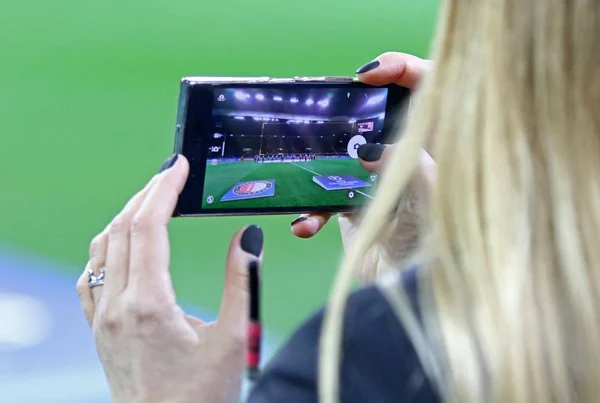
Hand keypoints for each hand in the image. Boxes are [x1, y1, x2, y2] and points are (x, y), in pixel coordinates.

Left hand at [76, 154, 263, 402]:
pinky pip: (92, 276)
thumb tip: (248, 236)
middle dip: (147, 193)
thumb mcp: (232, 338)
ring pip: (102, 248)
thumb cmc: (201, 396)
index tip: (178, 166)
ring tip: (151, 200)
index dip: (164, 189)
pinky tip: (120, 246)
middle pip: (123, 229)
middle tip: (170, 174)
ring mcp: (101, 318)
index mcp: (149, 303)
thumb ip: (242, 281)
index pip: (149, 227)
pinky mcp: (98, 330)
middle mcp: (116, 306)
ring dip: (125, 216)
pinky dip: (107, 247)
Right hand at [290, 52, 433, 280]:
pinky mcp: (352, 203)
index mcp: (435, 150)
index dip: (403, 70)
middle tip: (328, 115)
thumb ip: (412, 171)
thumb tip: (374, 146)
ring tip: (306, 173)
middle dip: (350, 112)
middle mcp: (405, 158)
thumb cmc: (430, 259)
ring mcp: (376, 179)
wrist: (401, 304)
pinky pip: (324, 192)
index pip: (430, 91)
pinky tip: (305, 225)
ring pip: (344, 151)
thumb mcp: (428, 210)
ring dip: (319, 163)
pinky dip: (310, 208)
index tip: (369, 76)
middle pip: (378, 114)